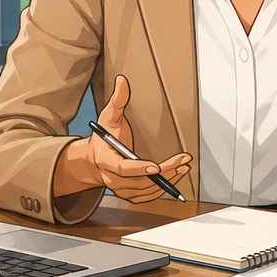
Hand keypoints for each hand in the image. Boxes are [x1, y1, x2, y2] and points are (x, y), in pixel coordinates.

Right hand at [52, 75, 191, 202]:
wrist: (94, 160)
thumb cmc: (104, 138)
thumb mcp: (108, 118)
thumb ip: (117, 101)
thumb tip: (122, 80)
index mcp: (105, 160)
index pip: (122, 168)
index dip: (138, 169)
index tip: (155, 166)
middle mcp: (111, 179)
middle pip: (140, 181)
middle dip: (164, 172)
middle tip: (182, 161)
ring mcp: (120, 189)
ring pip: (146, 190)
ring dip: (167, 180)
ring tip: (183, 167)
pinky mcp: (129, 195)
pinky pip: (147, 196)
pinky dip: (163, 189)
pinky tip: (176, 177)